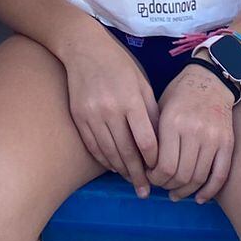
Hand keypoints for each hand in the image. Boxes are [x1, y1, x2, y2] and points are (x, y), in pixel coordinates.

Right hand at [58, 23, 159, 194]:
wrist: (83, 48)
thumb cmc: (119, 65)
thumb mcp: (142, 84)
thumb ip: (151, 112)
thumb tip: (162, 143)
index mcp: (131, 101)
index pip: (146, 141)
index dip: (154, 160)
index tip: (160, 170)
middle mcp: (110, 110)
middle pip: (127, 152)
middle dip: (138, 175)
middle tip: (145, 192)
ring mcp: (91, 115)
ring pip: (108, 153)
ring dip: (121, 171)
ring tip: (131, 182)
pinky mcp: (78, 117)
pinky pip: (92, 146)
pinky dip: (104, 160)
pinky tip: (113, 167)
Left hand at [151, 63, 236, 201]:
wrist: (211, 80)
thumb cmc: (179, 94)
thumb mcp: (160, 108)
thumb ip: (154, 136)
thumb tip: (142, 166)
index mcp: (173, 122)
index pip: (164, 166)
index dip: (155, 178)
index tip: (149, 176)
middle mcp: (194, 131)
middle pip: (180, 175)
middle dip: (167, 186)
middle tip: (161, 185)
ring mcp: (213, 138)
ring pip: (199, 178)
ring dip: (184, 191)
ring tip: (175, 193)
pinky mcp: (227, 143)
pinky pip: (220, 175)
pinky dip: (209, 191)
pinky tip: (198, 198)